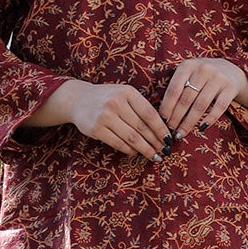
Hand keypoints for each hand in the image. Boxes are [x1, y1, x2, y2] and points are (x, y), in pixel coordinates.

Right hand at [24, 78, 170, 158]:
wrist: (78, 99)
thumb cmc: (107, 98)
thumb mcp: (124, 94)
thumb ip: (140, 107)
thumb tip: (162, 128)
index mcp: (127, 92)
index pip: (149, 113)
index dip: (161, 128)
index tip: (169, 139)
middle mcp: (116, 102)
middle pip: (142, 128)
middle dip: (155, 142)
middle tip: (164, 151)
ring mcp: (105, 116)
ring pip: (131, 138)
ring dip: (145, 149)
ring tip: (154, 156)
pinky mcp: (95, 129)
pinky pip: (118, 143)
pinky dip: (130, 150)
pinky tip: (136, 153)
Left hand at [159, 58, 247, 138]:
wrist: (230, 69)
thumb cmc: (202, 76)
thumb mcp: (188, 74)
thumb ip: (177, 88)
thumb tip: (161, 114)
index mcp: (188, 66)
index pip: (174, 89)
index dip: (167, 107)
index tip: (161, 121)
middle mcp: (203, 69)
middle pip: (186, 99)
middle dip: (176, 118)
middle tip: (169, 131)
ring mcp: (218, 78)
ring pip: (200, 105)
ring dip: (189, 122)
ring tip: (181, 134)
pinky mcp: (230, 88)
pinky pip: (219, 108)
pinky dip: (210, 119)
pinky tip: (201, 128)